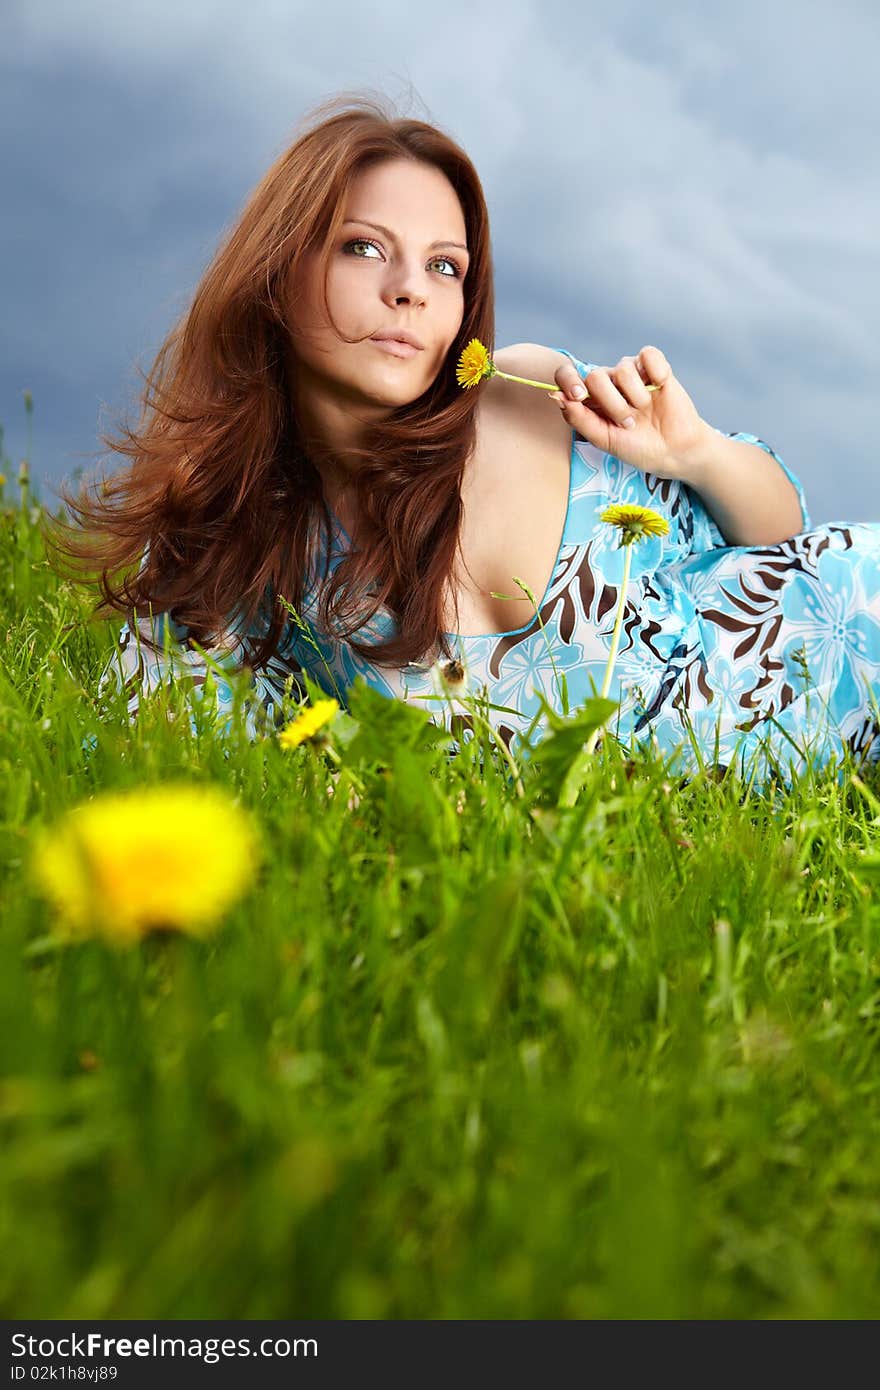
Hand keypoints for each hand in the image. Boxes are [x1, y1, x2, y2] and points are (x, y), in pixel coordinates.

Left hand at [549, 346, 709, 480]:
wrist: (672, 451)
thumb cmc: (636, 447)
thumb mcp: (604, 439)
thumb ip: (579, 418)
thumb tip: (556, 397)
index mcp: (590, 398)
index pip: (567, 375)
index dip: (568, 380)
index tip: (577, 396)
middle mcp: (608, 381)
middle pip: (595, 376)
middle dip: (613, 404)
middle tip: (628, 423)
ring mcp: (632, 372)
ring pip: (622, 369)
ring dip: (635, 397)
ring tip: (644, 411)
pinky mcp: (655, 366)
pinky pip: (648, 354)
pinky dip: (655, 371)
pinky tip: (660, 386)